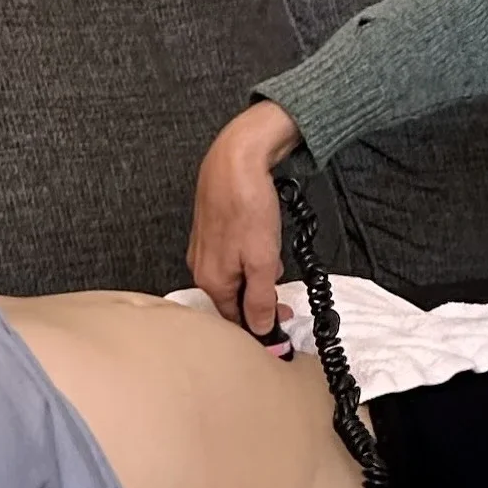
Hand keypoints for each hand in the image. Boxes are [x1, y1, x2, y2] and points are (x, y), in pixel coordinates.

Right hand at [188, 100, 301, 335]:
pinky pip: (232, 255)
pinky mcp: (211, 229)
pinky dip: (249, 257)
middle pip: (232, 298)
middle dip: (259, 300)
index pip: (235, 320)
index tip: (283, 324)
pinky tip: (263, 243)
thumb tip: (261, 328)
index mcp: (212, 280)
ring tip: (275, 263)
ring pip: (233, 275)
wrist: (236, 158)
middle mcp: (202, 266)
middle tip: (285, 298)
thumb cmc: (247, 205)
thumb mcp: (262, 262)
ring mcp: (204, 247)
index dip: (261, 325)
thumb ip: (260, 299)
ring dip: (256, 277)